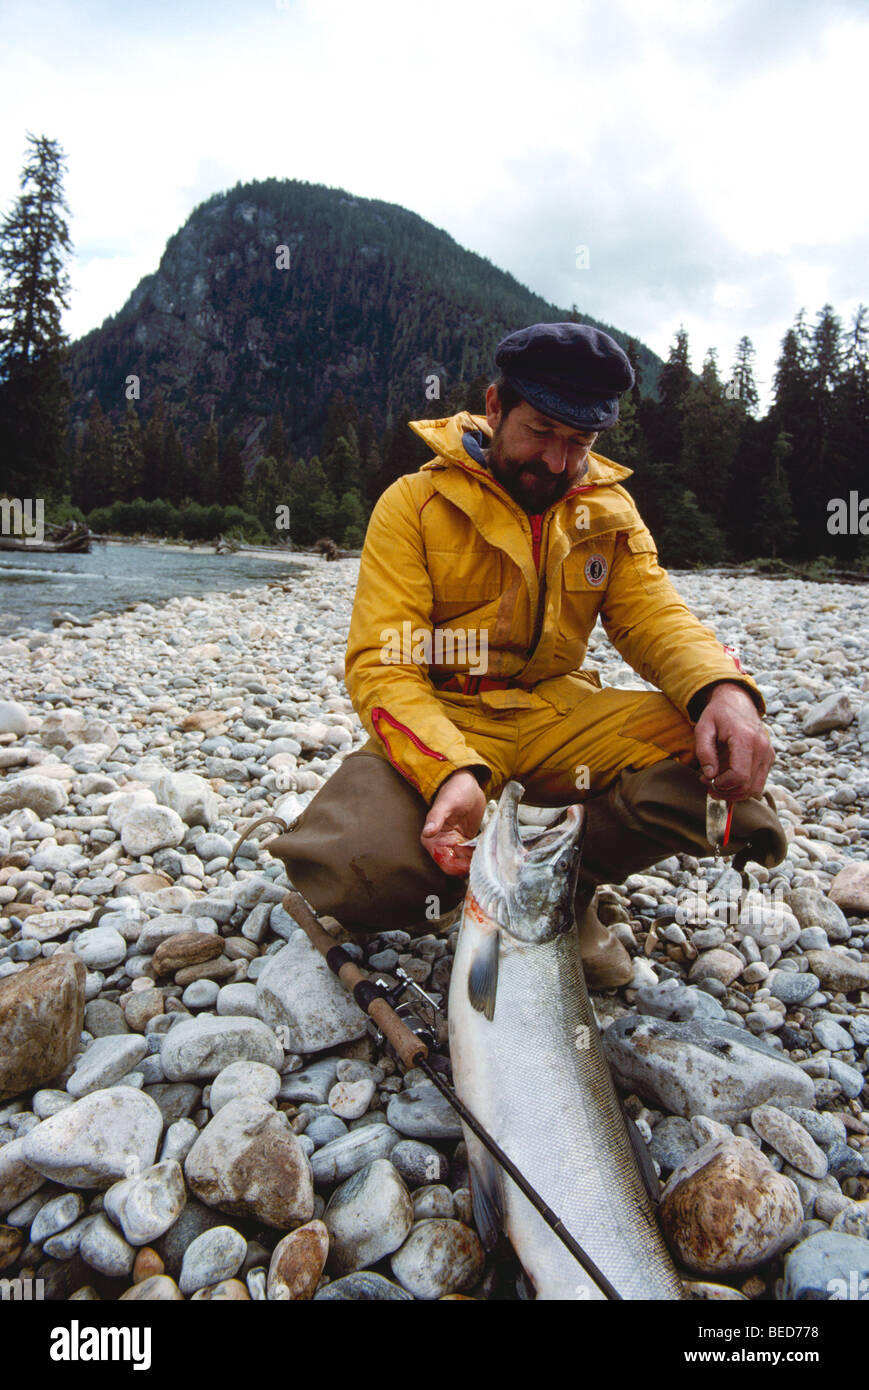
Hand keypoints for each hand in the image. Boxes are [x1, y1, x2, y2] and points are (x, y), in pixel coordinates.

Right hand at [421, 770, 486, 875]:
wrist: (467, 784)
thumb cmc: (454, 790)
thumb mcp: (446, 802)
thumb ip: (436, 817)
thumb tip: (427, 831)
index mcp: (432, 840)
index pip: (446, 863)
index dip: (459, 867)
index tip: (473, 862)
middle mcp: (442, 846)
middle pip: (457, 867)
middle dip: (470, 866)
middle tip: (486, 859)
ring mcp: (455, 846)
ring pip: (466, 863)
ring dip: (477, 862)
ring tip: (491, 855)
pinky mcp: (467, 844)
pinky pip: (473, 856)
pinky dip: (481, 855)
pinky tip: (491, 850)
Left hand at [694, 682, 773, 801]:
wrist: (738, 701)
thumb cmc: (718, 714)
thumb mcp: (703, 728)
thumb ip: (704, 752)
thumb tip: (710, 775)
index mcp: (745, 739)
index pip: (740, 776)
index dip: (723, 785)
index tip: (708, 780)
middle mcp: (762, 748)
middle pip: (748, 786)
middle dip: (726, 792)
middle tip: (708, 785)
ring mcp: (768, 753)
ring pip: (756, 788)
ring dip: (735, 793)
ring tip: (717, 784)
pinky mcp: (769, 757)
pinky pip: (759, 782)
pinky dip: (743, 787)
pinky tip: (728, 779)